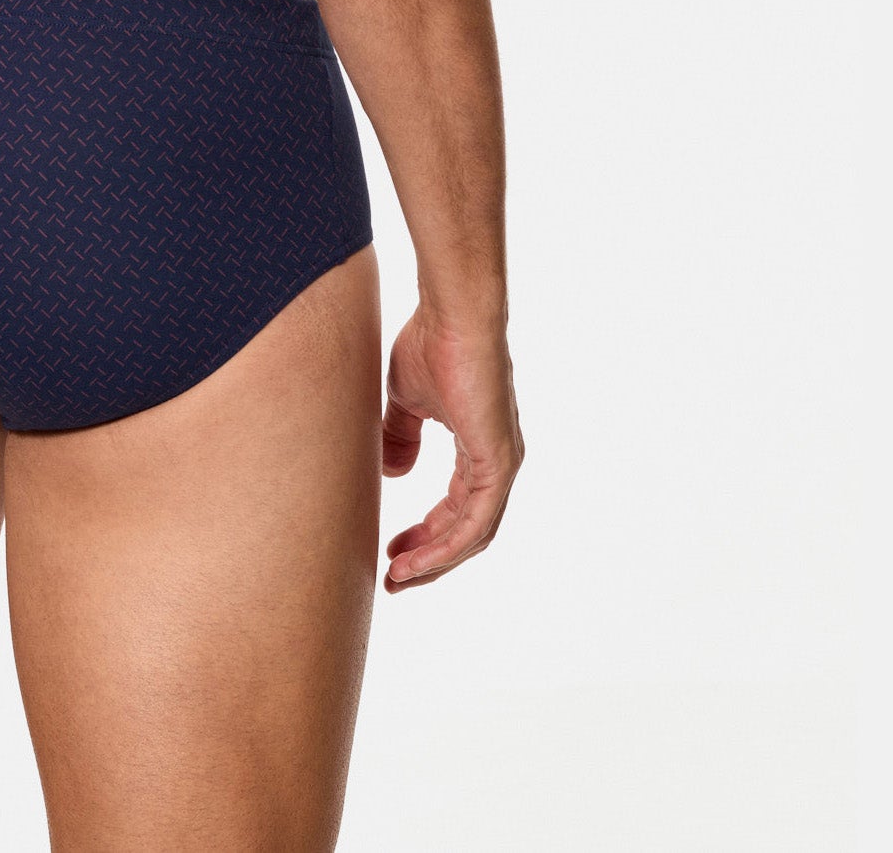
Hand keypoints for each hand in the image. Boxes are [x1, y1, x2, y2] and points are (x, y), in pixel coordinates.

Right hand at [381, 308, 523, 589]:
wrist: (453, 314)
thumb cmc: (432, 342)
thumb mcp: (407, 398)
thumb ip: (401, 435)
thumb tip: (394, 473)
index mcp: (479, 448)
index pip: (456, 508)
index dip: (424, 535)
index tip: (391, 552)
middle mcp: (496, 462)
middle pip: (466, 531)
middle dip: (428, 558)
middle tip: (393, 577)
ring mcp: (501, 465)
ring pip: (472, 535)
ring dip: (434, 561)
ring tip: (397, 576)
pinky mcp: (498, 463)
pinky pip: (476, 522)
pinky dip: (445, 547)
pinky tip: (416, 558)